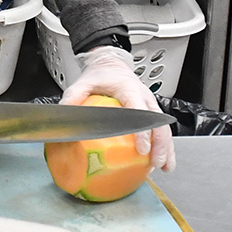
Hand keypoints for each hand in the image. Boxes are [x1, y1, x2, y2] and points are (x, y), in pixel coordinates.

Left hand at [61, 44, 176, 171]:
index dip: (142, 132)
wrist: (111, 65)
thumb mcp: (83, 83)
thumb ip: (74, 97)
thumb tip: (65, 115)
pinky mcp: (151, 111)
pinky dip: (164, 145)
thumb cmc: (100, 75)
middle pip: (158, 122)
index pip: (139, 112)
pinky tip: (163, 161)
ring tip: (165, 167)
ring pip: (164, 127)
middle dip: (160, 144)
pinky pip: (161, 129)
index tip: (142, 148)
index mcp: (129, 89)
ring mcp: (150, 104)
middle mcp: (144, 97)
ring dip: (166, 147)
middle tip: (156, 162)